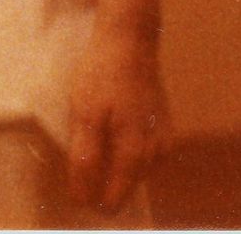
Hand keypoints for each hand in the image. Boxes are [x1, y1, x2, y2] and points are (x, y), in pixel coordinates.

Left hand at [65, 12, 168, 211]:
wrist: (129, 41)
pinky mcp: (166, 128)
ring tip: (96, 136)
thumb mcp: (84, 116)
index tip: (75, 191)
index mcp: (137, 153)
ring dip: (115, 164)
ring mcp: (165, 140)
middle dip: (103, 181)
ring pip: (136, 171)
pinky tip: (112, 130)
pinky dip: (126, 150)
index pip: (115, 199)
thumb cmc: (102, 76)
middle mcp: (158, 153)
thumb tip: (83, 198)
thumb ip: (85, 159)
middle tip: (81, 154)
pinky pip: (144, 154)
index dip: (92, 199)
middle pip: (126, 186)